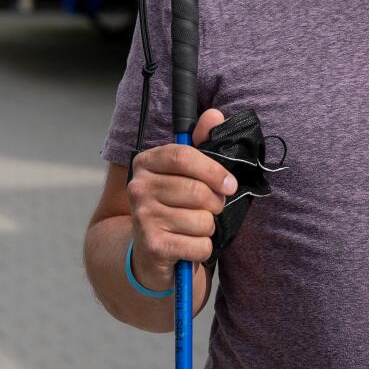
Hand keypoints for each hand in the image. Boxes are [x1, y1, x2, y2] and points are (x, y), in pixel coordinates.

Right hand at [126, 110, 231, 309]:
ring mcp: (142, 217)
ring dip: (208, 228)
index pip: (183, 156)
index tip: (230, 184)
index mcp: (146, 163)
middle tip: (211, 209)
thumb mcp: (186, 174)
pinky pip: (199, 245)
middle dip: (215, 204)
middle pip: (197, 191)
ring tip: (194, 229)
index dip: (213, 170)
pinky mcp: (152, 246)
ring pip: (202, 220)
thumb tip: (215, 115)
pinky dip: (202, 249)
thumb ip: (202, 143)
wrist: (151, 253)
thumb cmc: (175, 207)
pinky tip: (190, 246)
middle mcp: (138, 187)